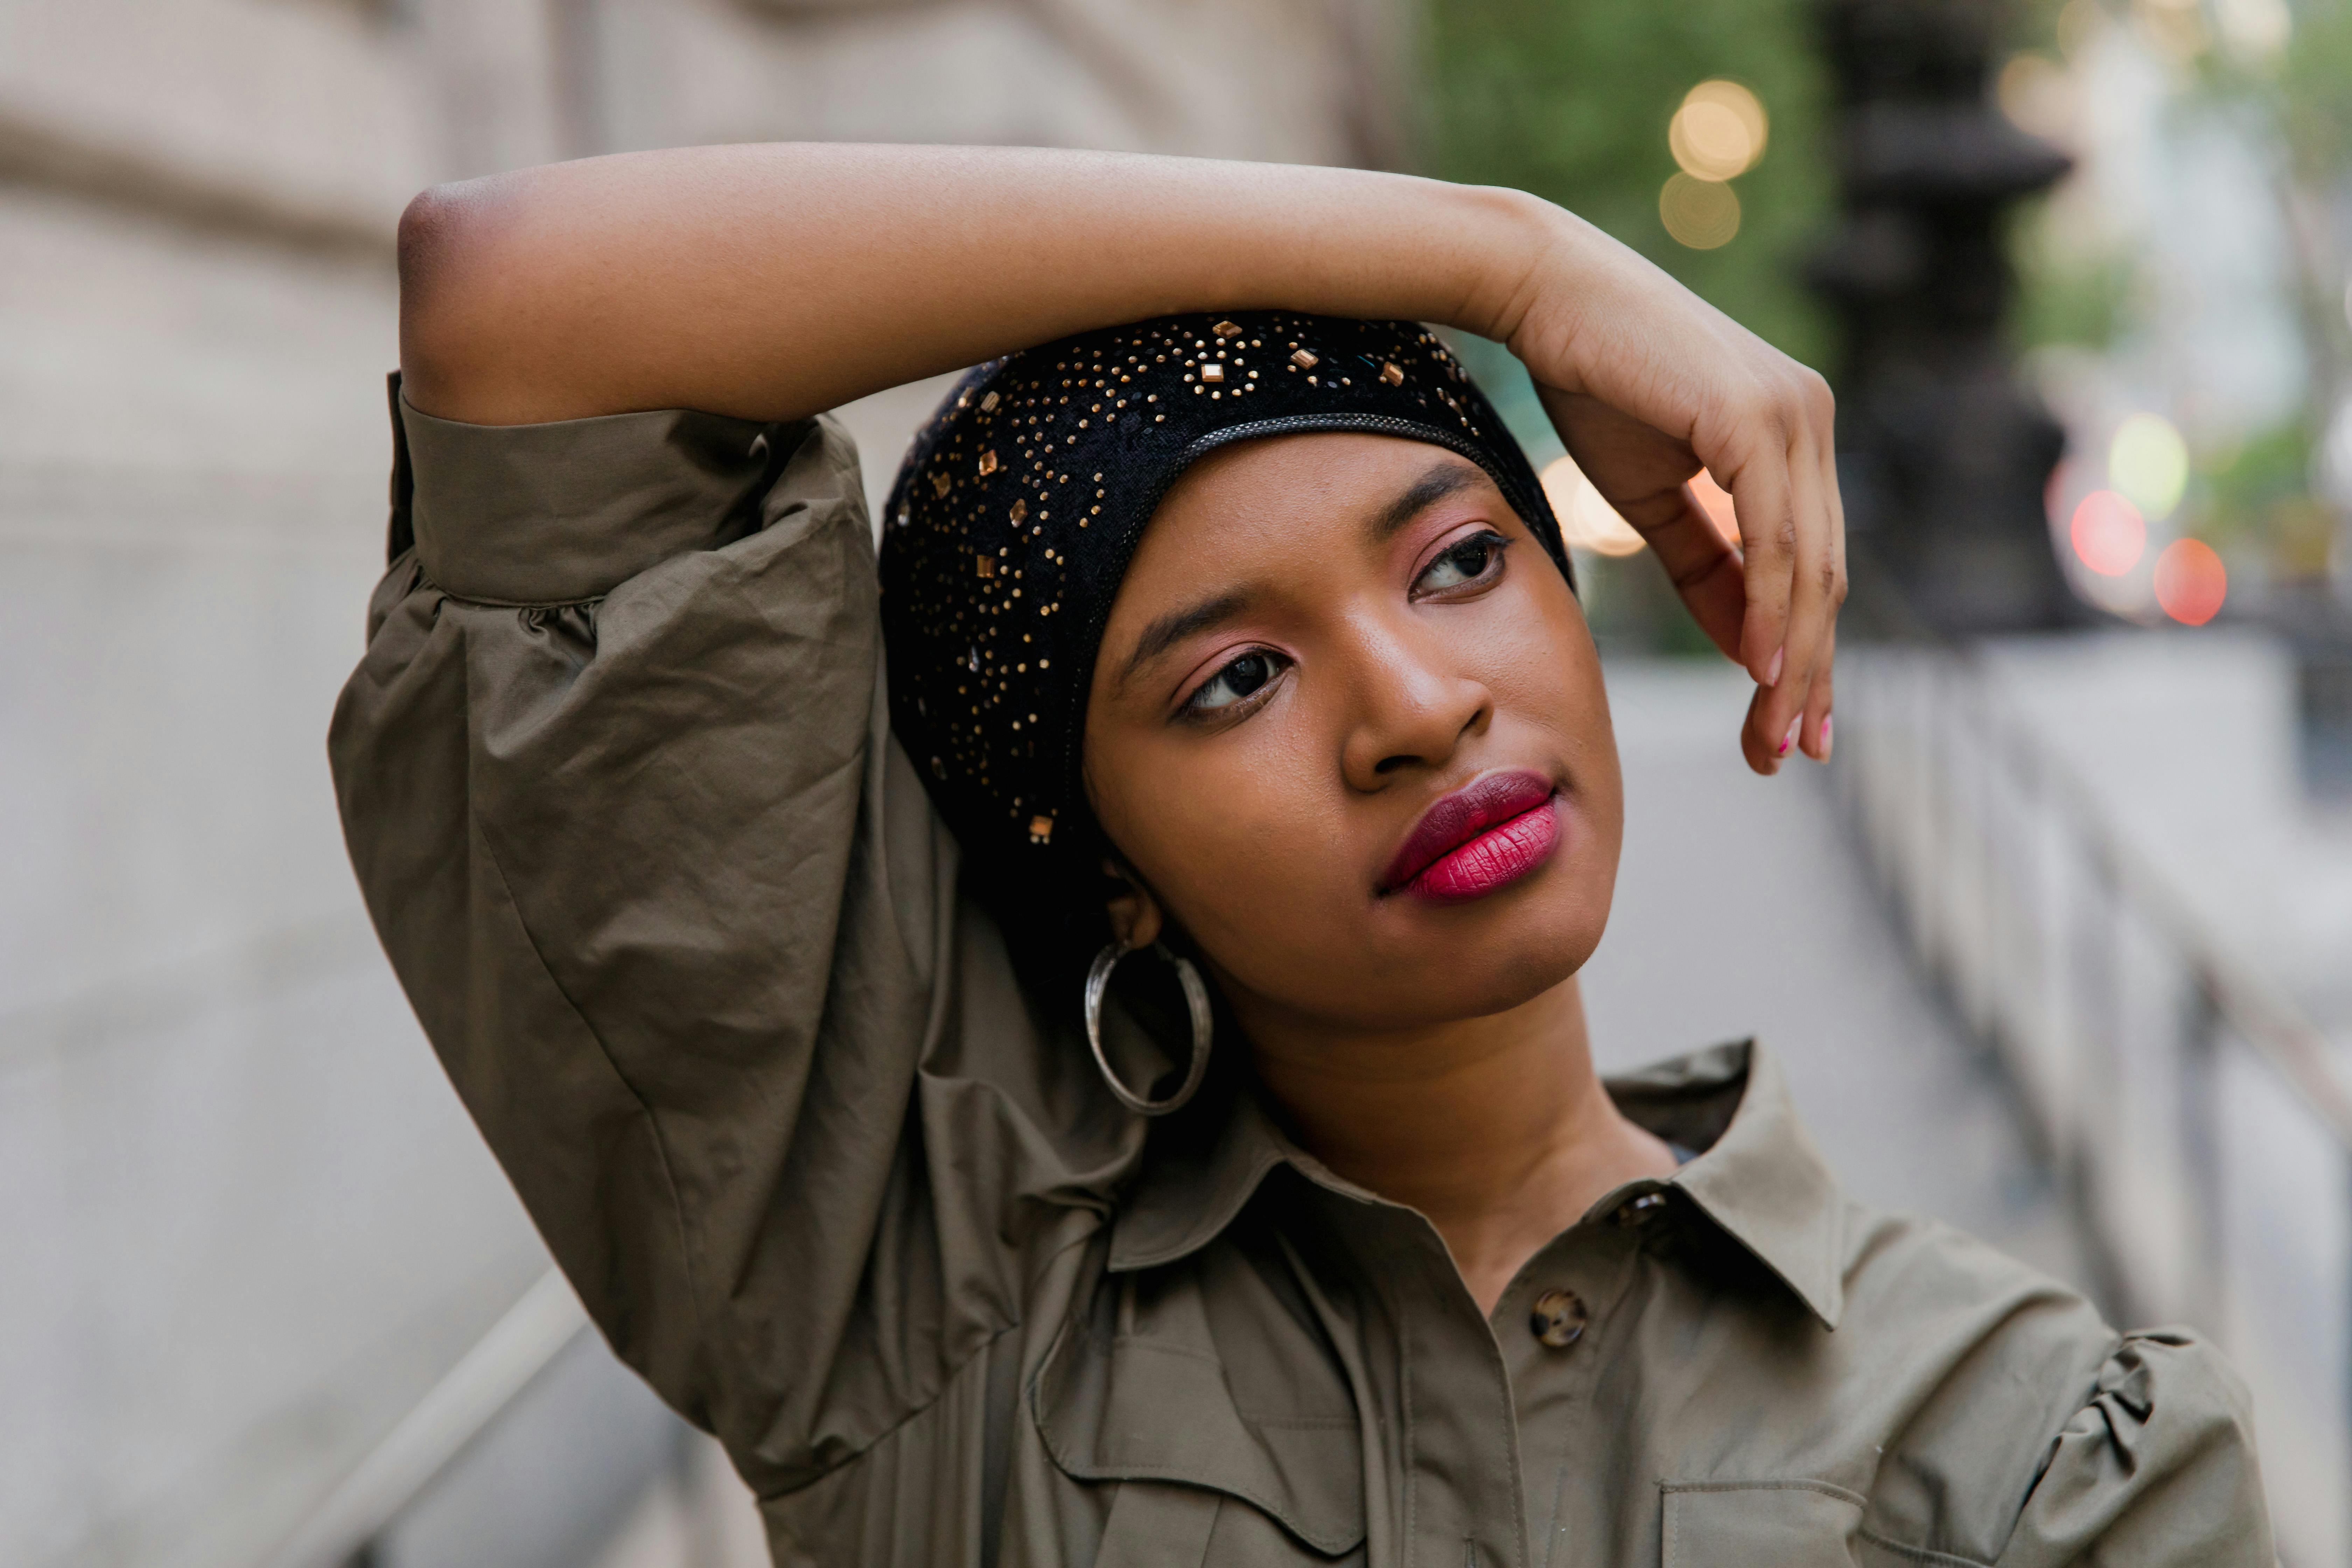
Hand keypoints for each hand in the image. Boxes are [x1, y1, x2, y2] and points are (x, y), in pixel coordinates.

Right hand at [1506, 218, 1843, 775]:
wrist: (1546, 294)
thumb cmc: (1595, 383)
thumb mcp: (1655, 497)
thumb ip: (1708, 567)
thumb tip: (1751, 651)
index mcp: (1794, 437)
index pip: (1812, 565)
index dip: (1803, 652)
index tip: (1788, 725)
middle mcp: (1811, 421)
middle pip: (1823, 576)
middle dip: (1807, 674)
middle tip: (1786, 751)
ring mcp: (1793, 415)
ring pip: (1808, 566)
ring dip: (1794, 659)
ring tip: (1775, 731)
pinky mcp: (1758, 417)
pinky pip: (1775, 535)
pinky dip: (1771, 606)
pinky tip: (1760, 665)